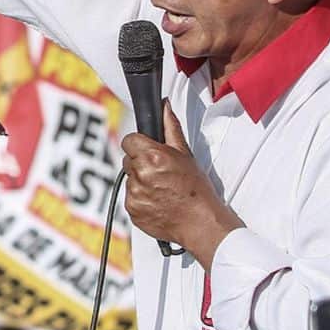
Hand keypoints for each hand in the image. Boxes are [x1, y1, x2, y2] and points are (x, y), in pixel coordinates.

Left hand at [121, 101, 242, 268]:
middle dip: (141, 162)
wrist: (201, 223)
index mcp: (152, 157)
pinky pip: (130, 197)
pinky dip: (140, 198)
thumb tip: (164, 106)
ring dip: (141, 181)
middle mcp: (140, 175)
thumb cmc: (196, 190)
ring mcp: (134, 194)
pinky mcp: (132, 210)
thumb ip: (170, 127)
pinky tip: (158, 200)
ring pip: (129, 179)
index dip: (139, 144)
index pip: (129, 140)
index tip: (148, 150)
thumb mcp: (185, 154)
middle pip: (128, 159)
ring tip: (162, 188)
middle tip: (160, 171)